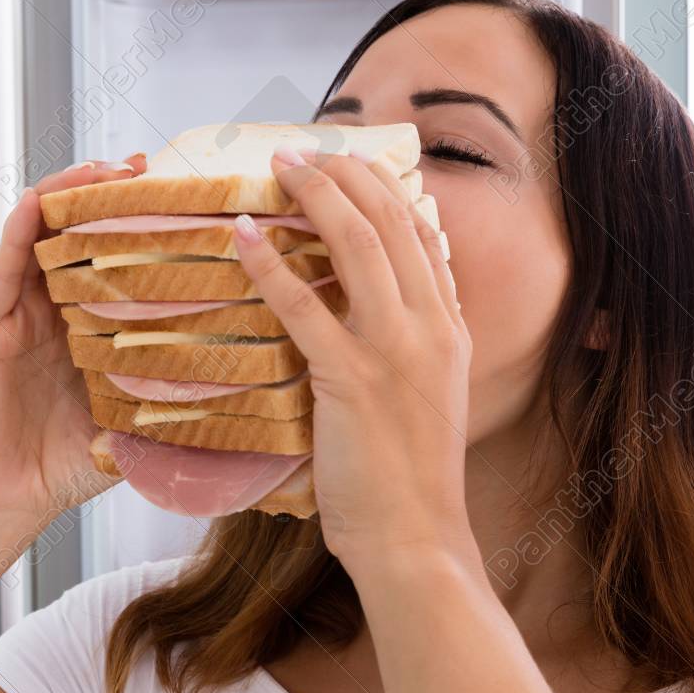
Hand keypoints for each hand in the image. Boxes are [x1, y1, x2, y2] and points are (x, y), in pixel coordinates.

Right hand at [0, 155, 146, 547]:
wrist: (7, 502)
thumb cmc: (65, 469)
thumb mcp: (133, 432)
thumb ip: (172, 413)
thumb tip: (238, 406)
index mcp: (88, 332)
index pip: (118, 263)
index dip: (144, 229)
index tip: (182, 201)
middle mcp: (54, 313)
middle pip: (80, 235)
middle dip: (110, 194)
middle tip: (148, 168)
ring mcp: (19, 315)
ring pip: (41, 235)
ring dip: (69, 193)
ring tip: (104, 167)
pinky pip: (5, 267)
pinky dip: (21, 228)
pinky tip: (39, 199)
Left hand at [231, 148, 474, 578]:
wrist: (418, 540)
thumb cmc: (411, 481)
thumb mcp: (427, 401)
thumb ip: (409, 351)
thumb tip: (370, 316)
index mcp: (451, 330)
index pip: (422, 235)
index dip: (383, 189)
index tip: (347, 162)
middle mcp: (431, 327)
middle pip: (392, 221)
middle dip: (345, 174)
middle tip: (301, 152)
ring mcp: (395, 350)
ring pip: (358, 244)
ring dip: (315, 195)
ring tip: (277, 168)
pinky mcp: (352, 379)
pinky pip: (305, 305)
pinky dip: (270, 264)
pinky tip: (243, 237)